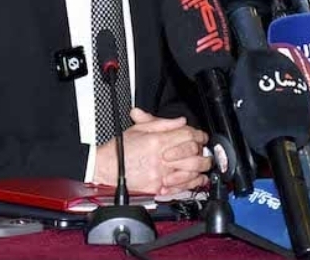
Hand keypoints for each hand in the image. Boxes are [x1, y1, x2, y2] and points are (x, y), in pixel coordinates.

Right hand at [93, 108, 210, 194]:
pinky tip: (196, 178)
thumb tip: (180, 121)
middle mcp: (161, 158)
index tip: (201, 136)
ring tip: (204, 163)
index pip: (187, 135)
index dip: (198, 134)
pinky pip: (181, 187)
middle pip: (192, 152)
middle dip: (202, 150)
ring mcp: (160, 174)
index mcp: (157, 141)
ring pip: (191, 171)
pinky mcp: (157, 188)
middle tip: (204, 149)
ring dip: (201, 167)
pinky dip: (192, 182)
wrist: (105, 168)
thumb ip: (162, 123)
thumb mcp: (140, 128)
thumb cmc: (120, 149)